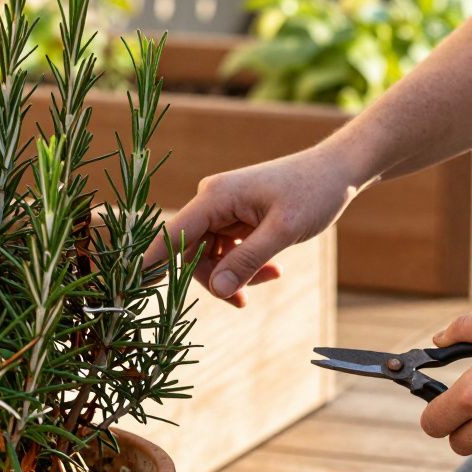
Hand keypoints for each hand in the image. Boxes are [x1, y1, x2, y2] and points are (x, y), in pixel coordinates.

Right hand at [145, 145, 371, 307]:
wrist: (337, 171)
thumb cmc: (313, 193)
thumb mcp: (283, 231)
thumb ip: (248, 260)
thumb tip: (219, 290)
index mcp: (215, 196)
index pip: (172, 235)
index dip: (153, 263)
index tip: (134, 287)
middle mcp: (211, 200)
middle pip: (191, 252)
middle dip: (216, 278)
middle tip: (245, 300)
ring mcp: (223, 208)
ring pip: (210, 255)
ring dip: (236, 272)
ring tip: (272, 276)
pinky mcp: (236, 216)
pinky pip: (227, 249)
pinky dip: (245, 263)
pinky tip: (272, 269)